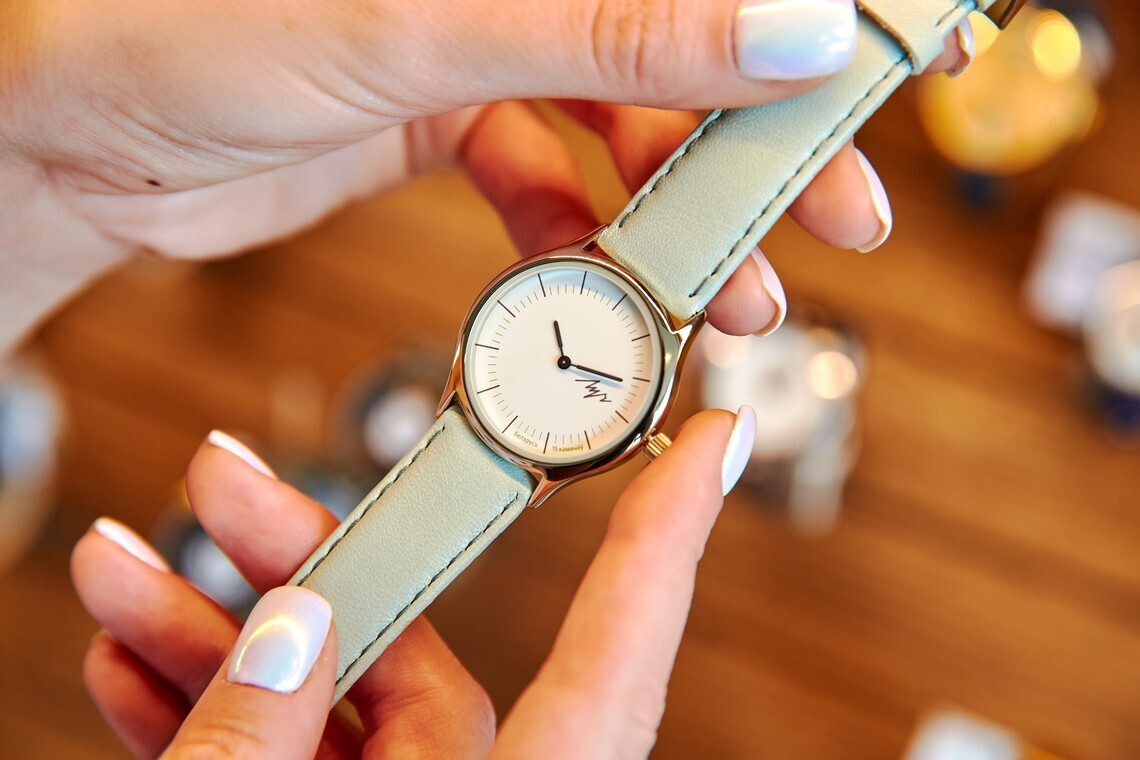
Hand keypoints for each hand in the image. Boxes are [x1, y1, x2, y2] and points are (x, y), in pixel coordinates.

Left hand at [0, 0, 973, 350]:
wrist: (65, 122)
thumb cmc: (191, 26)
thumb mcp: (424, 25)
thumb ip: (611, 31)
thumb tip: (789, 28)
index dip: (808, 19)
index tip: (895, 68)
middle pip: (675, 53)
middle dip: (759, 151)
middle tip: (832, 231)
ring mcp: (473, 45)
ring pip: (616, 132)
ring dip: (672, 223)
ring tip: (726, 305)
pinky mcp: (437, 118)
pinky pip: (537, 182)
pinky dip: (573, 242)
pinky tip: (595, 293)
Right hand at [73, 408, 756, 757]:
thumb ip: (264, 745)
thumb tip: (290, 625)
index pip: (618, 654)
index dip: (669, 536)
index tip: (712, 435)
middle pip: (415, 657)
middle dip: (299, 565)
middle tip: (217, 485)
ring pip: (330, 704)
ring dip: (220, 638)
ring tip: (125, 577)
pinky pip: (290, 759)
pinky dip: (213, 717)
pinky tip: (137, 667)